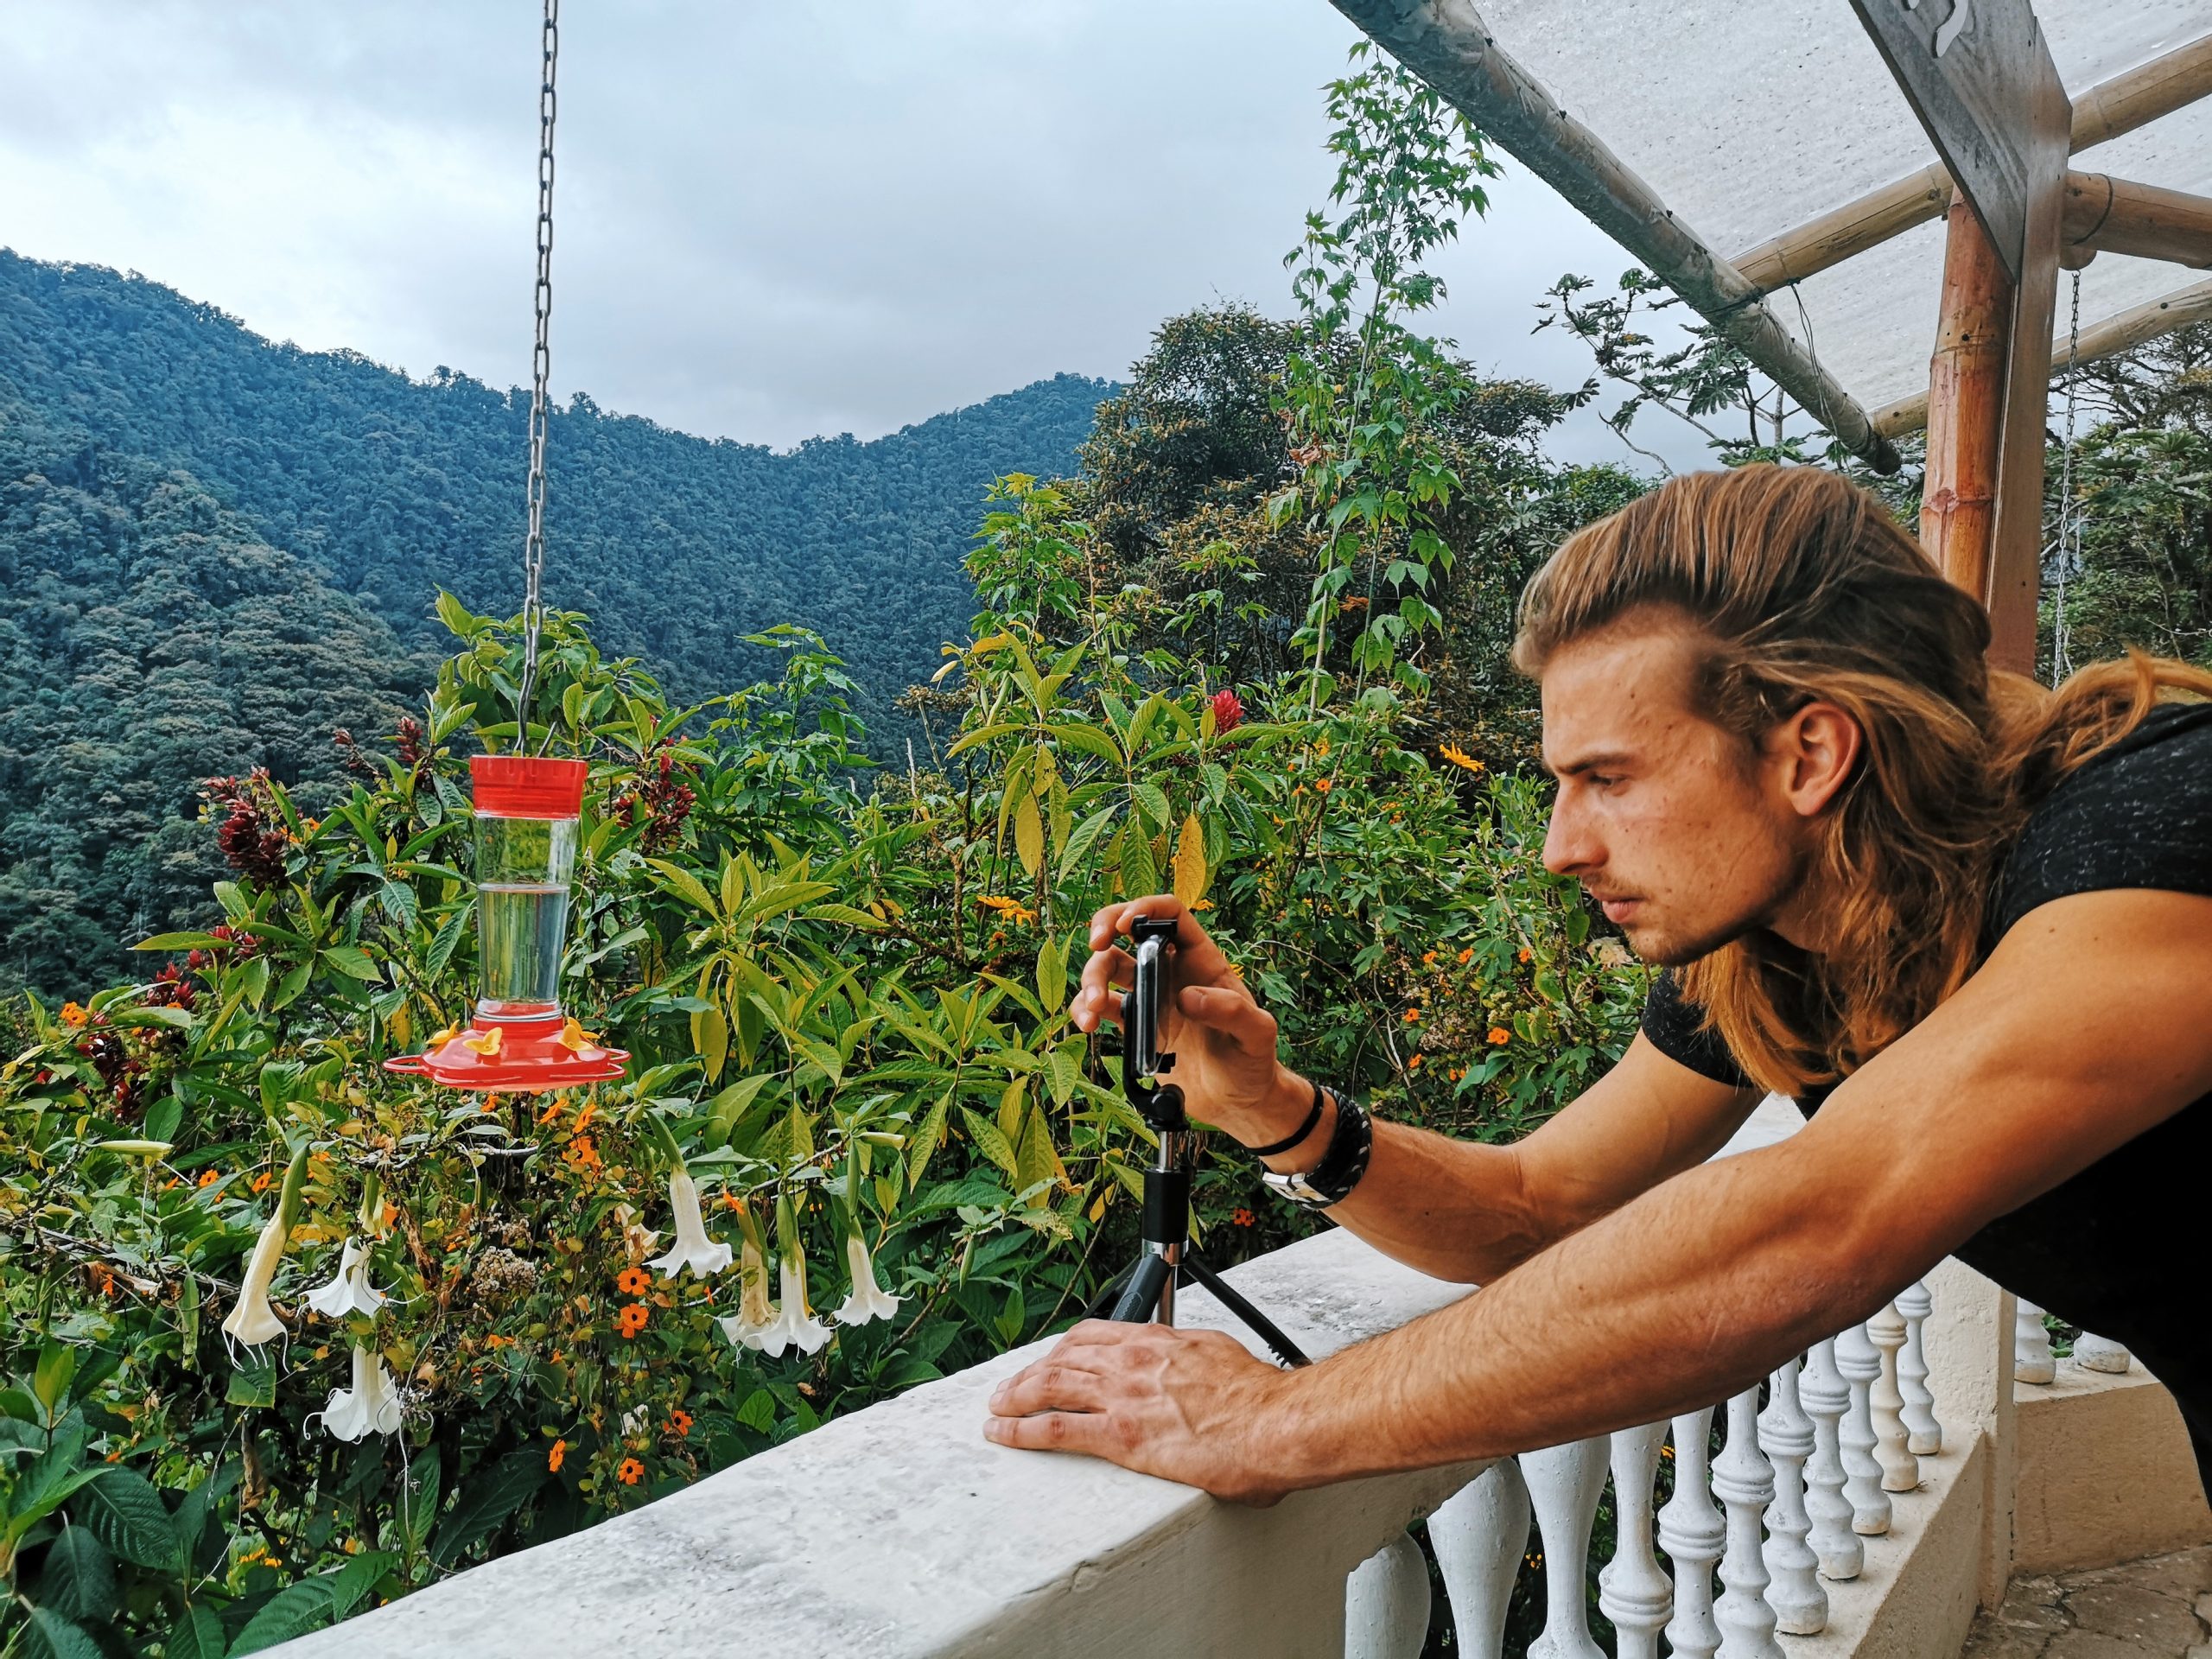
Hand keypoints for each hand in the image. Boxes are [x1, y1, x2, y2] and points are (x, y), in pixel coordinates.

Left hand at [981, 1319, 1299, 1503]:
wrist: (1274, 1423)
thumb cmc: (1260, 1399)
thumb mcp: (1220, 1355)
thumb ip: (1194, 1360)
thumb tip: (1195, 1370)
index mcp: (1157, 1341)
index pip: (1094, 1334)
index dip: (1064, 1347)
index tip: (1052, 1357)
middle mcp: (1132, 1362)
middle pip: (1063, 1358)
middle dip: (1030, 1371)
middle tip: (1010, 1386)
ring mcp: (1122, 1397)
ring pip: (1050, 1385)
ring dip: (1015, 1396)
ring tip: (996, 1408)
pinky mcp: (1119, 1436)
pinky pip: (1055, 1429)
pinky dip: (1021, 1430)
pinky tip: (1004, 1433)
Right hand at [1071, 895, 1314, 1149]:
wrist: (1237, 1101)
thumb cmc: (1253, 1061)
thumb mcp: (1256, 1034)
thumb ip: (1230, 1011)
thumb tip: (1186, 996)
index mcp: (1201, 960)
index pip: (1171, 914)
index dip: (1145, 908)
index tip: (1126, 924)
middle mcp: (1171, 972)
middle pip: (1128, 934)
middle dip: (1104, 930)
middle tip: (1096, 945)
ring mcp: (1150, 998)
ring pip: (1108, 968)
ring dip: (1091, 978)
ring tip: (1093, 1007)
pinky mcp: (1135, 1026)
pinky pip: (1102, 1007)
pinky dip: (1085, 1010)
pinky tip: (1087, 1025)